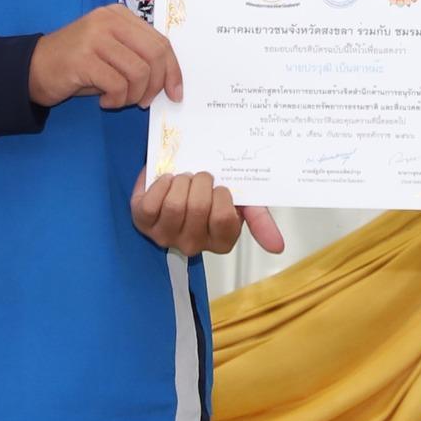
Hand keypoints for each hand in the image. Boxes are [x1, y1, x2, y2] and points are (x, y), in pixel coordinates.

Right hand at [29, 4, 182, 108]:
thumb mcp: (111, 53)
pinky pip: (117, 85)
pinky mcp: (82, 59)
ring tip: (118, 100)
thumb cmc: (76, 65)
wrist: (31, 69)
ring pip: (138, 72)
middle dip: (155, 85)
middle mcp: (108, 20)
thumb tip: (170, 81)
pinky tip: (104, 101)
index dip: (172, 70)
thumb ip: (137, 56)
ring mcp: (94, 37)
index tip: (175, 93)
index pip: (160, 41)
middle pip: (154, 54)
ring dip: (133, 96)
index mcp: (119, 15)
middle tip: (143, 101)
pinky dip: (116, 100)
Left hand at [130, 169, 287, 257]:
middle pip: (198, 208)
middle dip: (201, 182)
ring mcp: (165, 236)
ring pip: (174, 206)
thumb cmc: (212, 191)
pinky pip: (150, 203)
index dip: (222, 195)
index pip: (224, 219)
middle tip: (201, 178)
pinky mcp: (141, 222)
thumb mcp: (242, 201)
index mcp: (220, 242)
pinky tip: (167, 180)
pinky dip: (160, 184)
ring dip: (182, 181)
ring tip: (184, 178)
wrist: (182, 172)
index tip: (220, 188)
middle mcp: (192, 246)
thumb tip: (279, 248)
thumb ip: (261, 221)